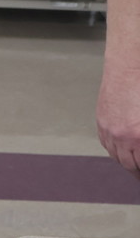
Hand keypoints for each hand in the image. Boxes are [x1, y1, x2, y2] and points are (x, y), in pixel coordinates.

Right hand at [97, 65, 139, 179]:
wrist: (128, 66)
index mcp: (138, 136)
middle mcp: (121, 135)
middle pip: (129, 164)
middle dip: (136, 172)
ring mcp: (109, 128)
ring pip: (115, 155)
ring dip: (125, 162)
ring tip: (134, 166)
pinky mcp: (101, 120)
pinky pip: (106, 143)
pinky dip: (114, 150)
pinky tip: (121, 150)